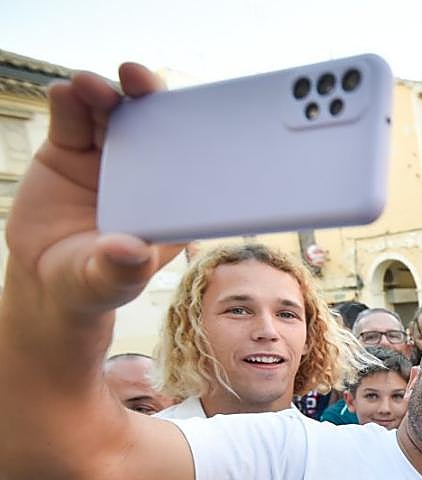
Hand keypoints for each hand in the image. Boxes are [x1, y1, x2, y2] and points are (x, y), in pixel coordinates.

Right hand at [5, 64, 180, 316]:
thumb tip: (130, 252)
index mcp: (172, 200)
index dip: (197, 134)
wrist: (47, 275)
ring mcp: (110, 156)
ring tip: (89, 85)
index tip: (195, 112)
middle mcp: (146, 171)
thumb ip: (120, 268)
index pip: (192, 162)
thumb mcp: (107, 281)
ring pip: (112, 113)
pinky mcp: (72, 147)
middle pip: (154, 124)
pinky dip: (69, 101)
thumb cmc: (94, 281)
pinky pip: (72, 118)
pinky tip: (64, 92)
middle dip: (150, 97)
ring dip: (105, 93)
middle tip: (139, 78)